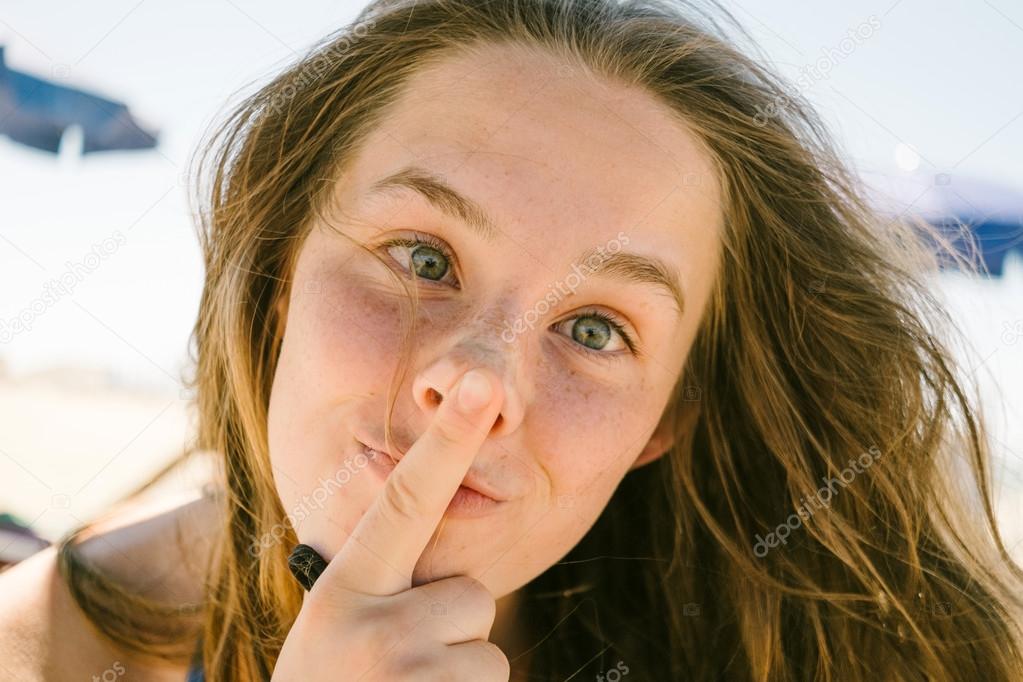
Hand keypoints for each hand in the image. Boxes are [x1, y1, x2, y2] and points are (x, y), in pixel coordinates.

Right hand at [272, 368, 510, 680]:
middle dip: (449, 633)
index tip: (484, 384)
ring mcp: (406, 677)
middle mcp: (372, 626)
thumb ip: (382, 583)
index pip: (407, 500)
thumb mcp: (334, 628)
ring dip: (457, 680)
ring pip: (487, 653)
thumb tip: (450, 559)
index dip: (448, 438)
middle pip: (472, 597)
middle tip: (393, 673)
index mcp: (344, 588)